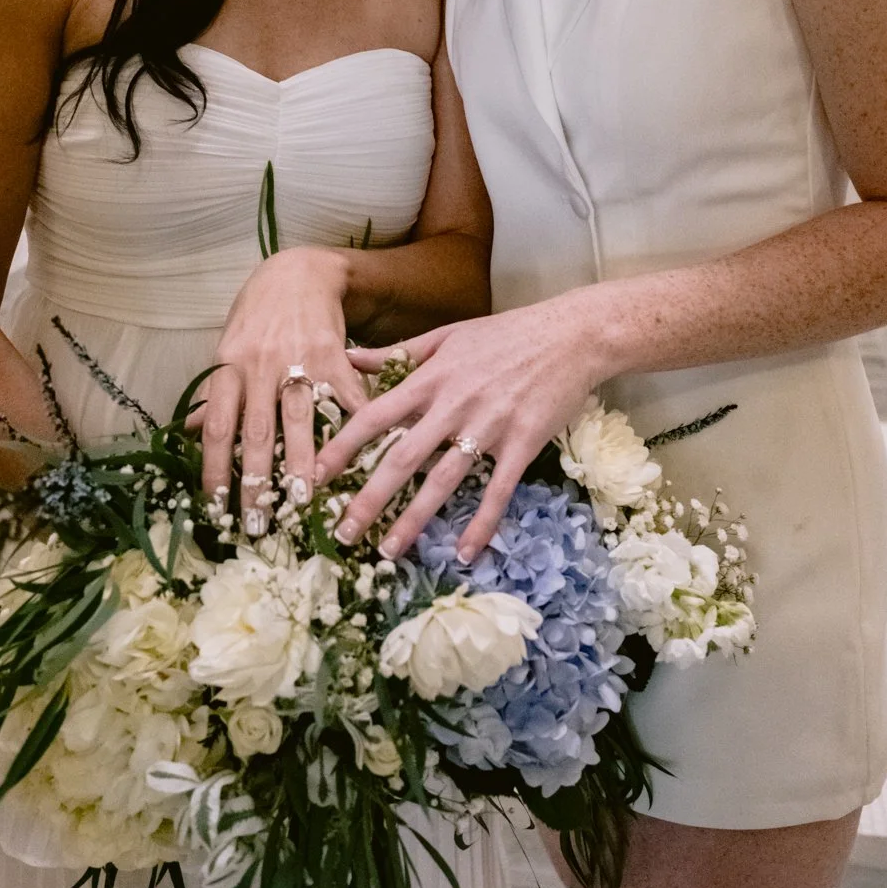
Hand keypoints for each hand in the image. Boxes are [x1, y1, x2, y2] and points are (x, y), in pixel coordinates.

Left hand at [194, 249, 367, 531]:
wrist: (299, 272)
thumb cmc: (257, 315)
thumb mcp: (227, 347)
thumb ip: (213, 392)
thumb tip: (186, 431)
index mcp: (229, 367)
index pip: (216, 427)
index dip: (215, 469)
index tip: (216, 508)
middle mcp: (260, 365)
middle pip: (258, 432)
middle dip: (258, 482)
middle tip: (259, 524)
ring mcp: (298, 359)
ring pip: (299, 419)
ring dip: (302, 463)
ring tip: (305, 501)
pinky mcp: (334, 355)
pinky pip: (344, 396)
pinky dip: (353, 426)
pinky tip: (361, 455)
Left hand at [313, 295, 601, 561]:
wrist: (571, 334)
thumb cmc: (507, 334)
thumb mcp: (448, 335)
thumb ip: (399, 353)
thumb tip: (350, 358)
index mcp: (431, 377)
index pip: (375, 415)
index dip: (343, 447)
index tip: (315, 476)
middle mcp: (454, 404)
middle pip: (403, 457)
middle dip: (369, 497)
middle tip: (343, 532)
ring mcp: (489, 426)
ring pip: (444, 480)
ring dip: (415, 519)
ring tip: (389, 551)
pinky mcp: (522, 444)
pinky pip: (498, 491)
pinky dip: (481, 524)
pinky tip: (466, 553)